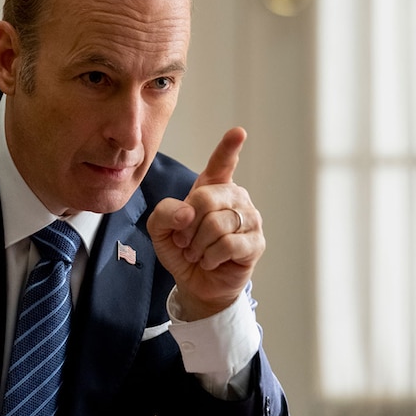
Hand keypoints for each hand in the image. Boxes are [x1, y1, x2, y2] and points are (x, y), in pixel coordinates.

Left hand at [146, 127, 264, 319]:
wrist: (196, 282)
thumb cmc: (182, 250)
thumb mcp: (160, 230)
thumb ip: (163, 213)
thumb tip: (187, 212)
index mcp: (212, 188)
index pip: (222, 163)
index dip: (229, 148)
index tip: (238, 132)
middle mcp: (234, 198)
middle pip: (206, 199)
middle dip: (187, 225)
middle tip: (184, 241)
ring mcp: (249, 219)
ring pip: (217, 224)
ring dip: (198, 245)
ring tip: (197, 253)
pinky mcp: (256, 242)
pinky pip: (228, 244)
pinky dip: (210, 257)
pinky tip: (211, 261)